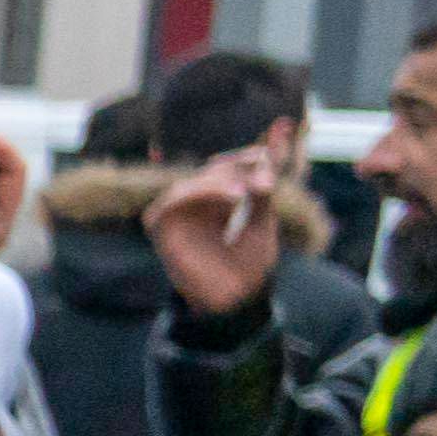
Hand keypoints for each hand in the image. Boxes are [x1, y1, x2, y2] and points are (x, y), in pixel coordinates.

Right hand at [152, 144, 296, 324]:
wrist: (238, 296)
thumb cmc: (250, 262)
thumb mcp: (263, 218)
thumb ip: (264, 184)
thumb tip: (274, 139)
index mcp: (219, 199)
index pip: (230, 165)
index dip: (251, 155)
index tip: (272, 151)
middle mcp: (197, 203)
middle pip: (214, 169)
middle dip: (238, 170)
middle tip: (263, 183)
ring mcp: (178, 214)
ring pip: (192, 183)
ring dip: (218, 182)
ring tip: (242, 195)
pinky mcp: (162, 227)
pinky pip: (171, 201)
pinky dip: (196, 194)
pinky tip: (229, 199)